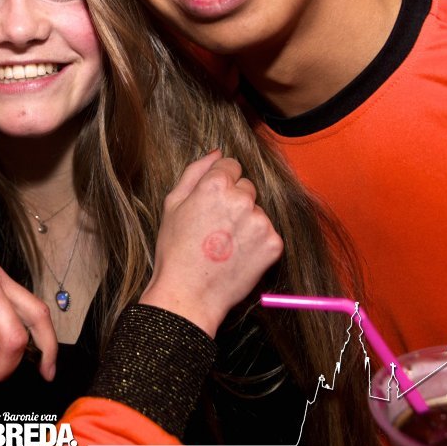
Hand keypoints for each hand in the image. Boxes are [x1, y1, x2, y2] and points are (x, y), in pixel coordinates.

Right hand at [139, 151, 282, 336]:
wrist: (189, 294)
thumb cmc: (175, 250)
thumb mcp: (173, 204)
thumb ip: (195, 171)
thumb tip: (217, 151)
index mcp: (216, 185)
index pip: (231, 166)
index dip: (219, 184)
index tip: (211, 204)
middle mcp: (242, 199)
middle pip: (247, 187)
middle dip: (235, 202)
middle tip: (216, 228)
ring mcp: (260, 221)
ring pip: (258, 211)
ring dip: (247, 222)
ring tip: (226, 245)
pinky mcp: (273, 244)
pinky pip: (268, 233)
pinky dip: (257, 243)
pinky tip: (238, 256)